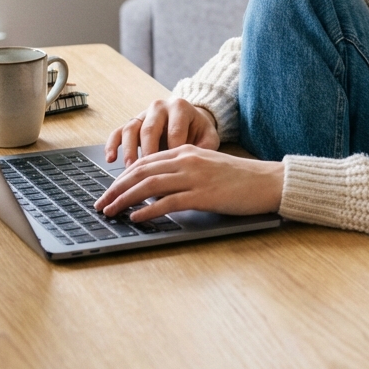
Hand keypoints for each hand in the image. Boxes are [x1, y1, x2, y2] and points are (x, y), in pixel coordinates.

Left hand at [94, 146, 284, 218]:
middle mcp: (187, 160)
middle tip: (101, 202)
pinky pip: (168, 202)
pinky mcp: (203, 195)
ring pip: (149, 185)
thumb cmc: (240, 178)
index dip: (123, 176)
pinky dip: (148, 209)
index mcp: (187, 151)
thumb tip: (157, 188)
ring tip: (110, 211)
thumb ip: (184, 171)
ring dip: (124, 199)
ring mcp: (194, 177)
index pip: (146, 161)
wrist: (268, 181)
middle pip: (141, 171)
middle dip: (116, 188)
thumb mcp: (208, 166)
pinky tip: (136, 217)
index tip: (110, 190)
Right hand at [105, 98, 218, 166]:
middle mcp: (159, 107)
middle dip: (148, 152)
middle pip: (150, 129)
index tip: (172, 170)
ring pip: (131, 129)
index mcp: (180, 107)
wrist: (192, 120)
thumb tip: (193, 166)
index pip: (174, 130)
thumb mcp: (208, 137)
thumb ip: (204, 149)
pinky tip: (110, 159)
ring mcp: (144, 114)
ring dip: (128, 150)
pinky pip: (118, 131)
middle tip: (147, 173)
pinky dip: (112, 144)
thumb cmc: (199, 132)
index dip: (173, 151)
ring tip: (129, 168)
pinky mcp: (133, 123)